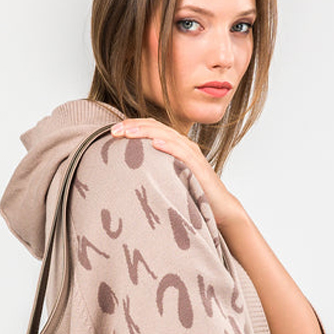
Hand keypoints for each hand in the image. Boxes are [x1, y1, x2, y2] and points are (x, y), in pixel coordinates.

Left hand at [109, 118, 247, 232]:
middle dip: (133, 126)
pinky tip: (155, 144)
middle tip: (114, 131)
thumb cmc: (193, 194)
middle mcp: (184, 145)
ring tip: (128, 132)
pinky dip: (169, 146)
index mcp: (175, 146)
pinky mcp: (199, 167)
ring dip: (146, 132)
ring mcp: (192, 154)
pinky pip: (182, 153)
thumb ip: (154, 170)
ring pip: (167, 135)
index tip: (112, 131)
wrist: (221, 208)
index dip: (132, 125)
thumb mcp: (169, 178)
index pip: (152, 128)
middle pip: (156, 127)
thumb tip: (129, 172)